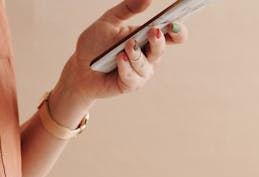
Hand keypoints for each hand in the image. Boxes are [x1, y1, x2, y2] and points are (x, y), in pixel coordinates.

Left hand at [48, 0, 189, 124]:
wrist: (79, 69)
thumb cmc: (95, 45)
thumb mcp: (109, 21)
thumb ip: (128, 8)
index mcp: (148, 38)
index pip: (172, 35)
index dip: (178, 31)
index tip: (175, 23)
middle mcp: (148, 56)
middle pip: (162, 49)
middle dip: (159, 41)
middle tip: (153, 31)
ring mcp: (141, 72)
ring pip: (147, 65)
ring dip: (137, 55)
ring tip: (127, 46)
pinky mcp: (130, 85)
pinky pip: (133, 77)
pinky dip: (126, 67)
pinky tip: (119, 58)